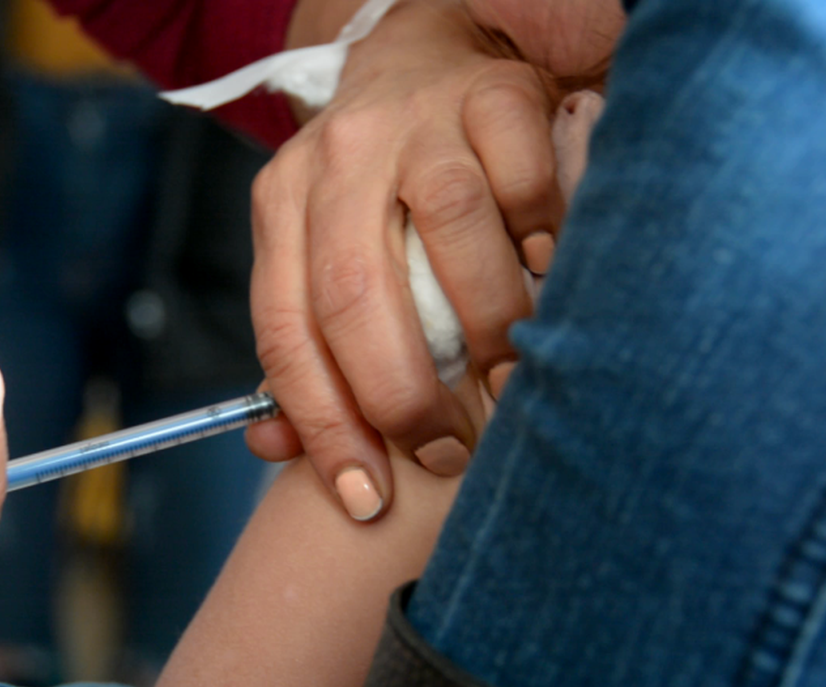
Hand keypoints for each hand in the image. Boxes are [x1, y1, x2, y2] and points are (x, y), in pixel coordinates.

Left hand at [247, 0, 620, 520]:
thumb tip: (273, 450)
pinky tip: (551, 277)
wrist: (432, 52)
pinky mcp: (493, 93)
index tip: (363, 496)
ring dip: (488, 326)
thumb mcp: (318, 252)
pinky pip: (524, 179)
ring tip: (508, 382)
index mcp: (282, 204)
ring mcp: (417, 120)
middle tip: (444, 451)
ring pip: (450, 229)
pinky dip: (543, 238)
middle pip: (354, 288)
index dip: (321, 423)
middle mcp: (337, 158)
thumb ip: (302, 349)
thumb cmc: (379, 188)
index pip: (284, 328)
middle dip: (401, 393)